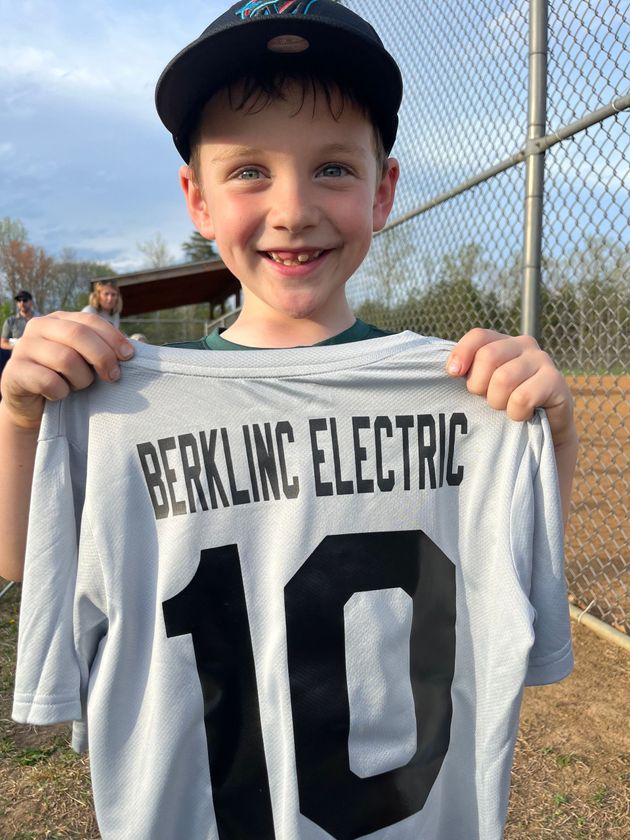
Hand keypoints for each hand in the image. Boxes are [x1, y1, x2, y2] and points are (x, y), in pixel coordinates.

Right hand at [0, 311, 134, 429]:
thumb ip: (105, 349)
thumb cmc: (66, 378)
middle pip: (78, 335)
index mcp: (59, 320)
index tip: (129, 356)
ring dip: (81, 379)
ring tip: (79, 386)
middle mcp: (39, 327)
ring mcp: (24, 348)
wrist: (32, 406)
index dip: (113, 337)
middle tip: (113, 377)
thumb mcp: (85, 360)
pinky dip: (62, 392)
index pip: (90, 320)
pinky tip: (60, 395)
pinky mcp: (15, 372)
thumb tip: (137, 347)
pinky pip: (48, 381)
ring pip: (65, 359)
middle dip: (102, 357)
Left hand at [447, 328, 574, 447]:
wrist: (545, 429)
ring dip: (498, 402)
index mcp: (503, 342)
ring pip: (503, 379)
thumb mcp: (484, 386)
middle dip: (479, 385)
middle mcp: (524, 344)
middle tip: (486, 399)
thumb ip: (468, 373)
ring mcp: (542, 360)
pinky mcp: (556, 380)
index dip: (462, 353)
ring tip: (505, 408)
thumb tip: (450, 369)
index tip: (453, 374)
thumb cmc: (507, 404)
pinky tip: (523, 415)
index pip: (478, 336)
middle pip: (488, 356)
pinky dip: (516, 413)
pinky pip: (522, 397)